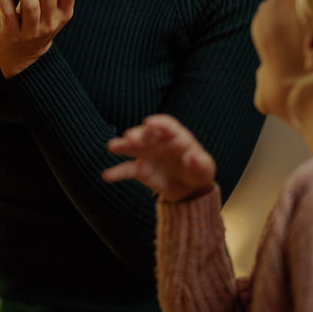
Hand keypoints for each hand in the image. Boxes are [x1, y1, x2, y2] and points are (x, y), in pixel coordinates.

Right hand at [102, 114, 216, 202]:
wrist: (189, 189)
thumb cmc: (199, 172)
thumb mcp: (205, 169)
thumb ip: (201, 163)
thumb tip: (195, 158)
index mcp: (176, 136)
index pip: (166, 125)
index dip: (157, 123)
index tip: (148, 123)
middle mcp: (158, 141)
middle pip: (146, 134)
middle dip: (138, 134)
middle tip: (129, 137)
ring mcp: (148, 154)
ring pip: (133, 147)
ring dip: (122, 145)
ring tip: (112, 147)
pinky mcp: (140, 170)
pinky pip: (127, 169)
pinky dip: (117, 172)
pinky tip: (107, 176)